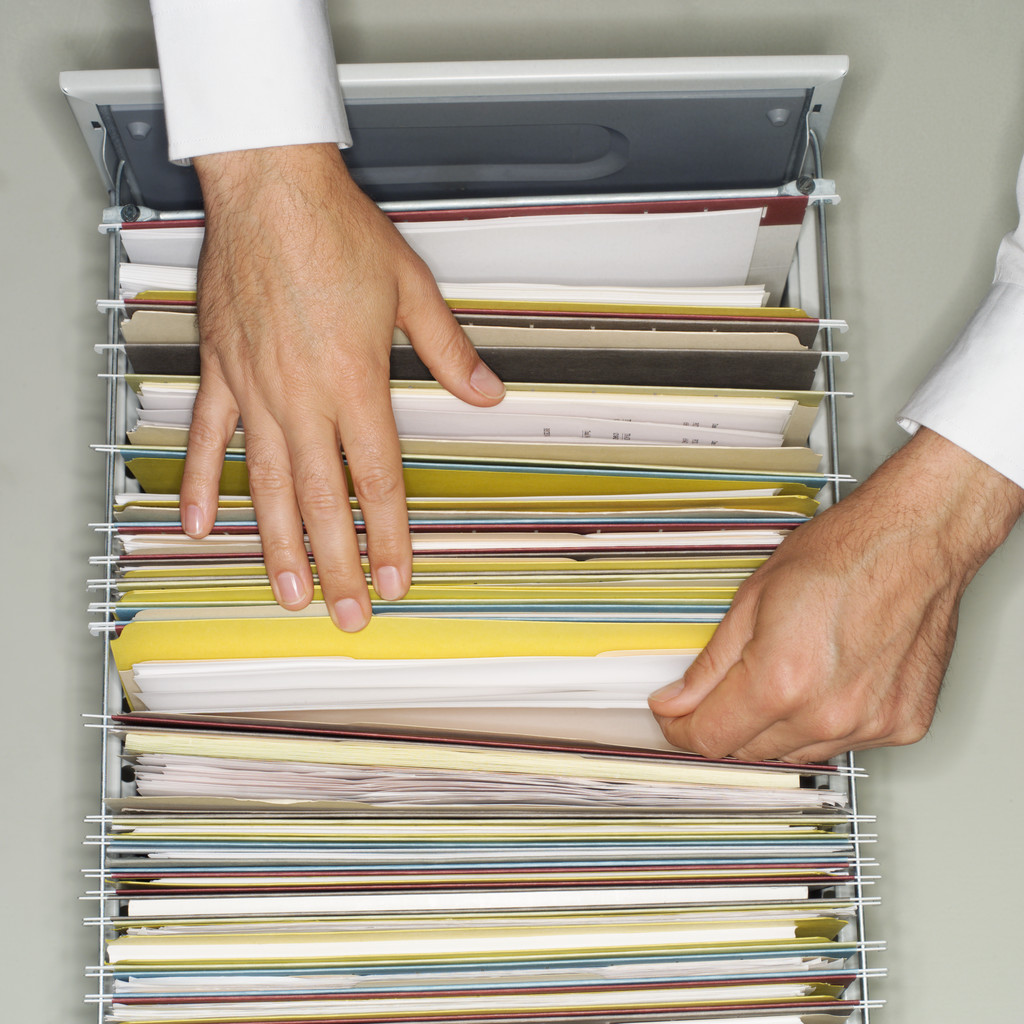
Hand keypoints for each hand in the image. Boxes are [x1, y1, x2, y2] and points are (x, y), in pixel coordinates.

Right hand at [182, 144, 504, 629]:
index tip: (398, 579)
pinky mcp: (222, 373)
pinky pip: (208, 440)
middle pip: (326, 501)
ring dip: (278, 546)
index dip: (391, 537)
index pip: (380, 480)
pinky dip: (202, 485)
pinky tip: (200, 526)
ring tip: (288, 594)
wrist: (270, 188)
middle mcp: (304, 397)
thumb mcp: (411, 290)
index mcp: (356, 382)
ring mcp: (256, 390)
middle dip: (339, 565)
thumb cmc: (335, 231)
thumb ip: (449, 352)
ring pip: (268, 486)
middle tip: (350, 614)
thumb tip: (486, 393)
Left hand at [648, 429, 1023, 761]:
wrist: (918, 541)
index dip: (682, 730)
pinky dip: (826, 722)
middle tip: (724, 691)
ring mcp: (870, 725)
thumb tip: (678, 701)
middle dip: (727, 724)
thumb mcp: (752, 599)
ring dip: (776, 726)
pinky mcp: (903, 726)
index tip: (675, 720)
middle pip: (750, 752)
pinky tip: (828, 681)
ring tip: (786, 673)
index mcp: (781, 682)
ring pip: (796, 751)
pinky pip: (844, 742)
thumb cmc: (845, 554)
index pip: (712, 739)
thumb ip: (711, 664)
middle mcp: (827, 714)